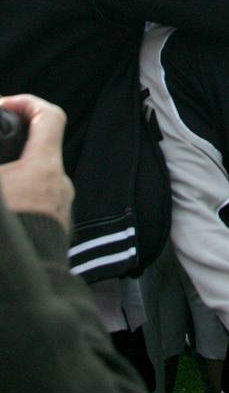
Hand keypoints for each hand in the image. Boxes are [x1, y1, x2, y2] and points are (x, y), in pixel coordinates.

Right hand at [0, 94, 73, 231]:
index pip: (50, 116)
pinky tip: (2, 215)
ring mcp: (59, 210)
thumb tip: (5, 171)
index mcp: (44, 167)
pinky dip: (16, 201)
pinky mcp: (52, 234)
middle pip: (38, 150)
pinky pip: (35, 205)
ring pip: (33, 181)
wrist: (24, 289)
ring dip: (10, 179)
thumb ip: (2, 162)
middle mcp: (59, 184)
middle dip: (9, 148)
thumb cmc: (9, 231)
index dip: (27, 103)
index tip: (2, 105)